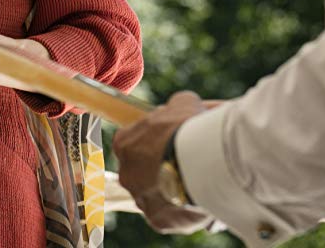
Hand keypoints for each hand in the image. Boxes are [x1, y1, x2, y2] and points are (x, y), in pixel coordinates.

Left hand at [112, 91, 215, 233]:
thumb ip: (174, 109)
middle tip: (187, 163)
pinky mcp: (158, 219)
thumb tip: (177, 109)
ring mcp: (140, 198)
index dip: (154, 142)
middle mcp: (126, 173)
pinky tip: (200, 200)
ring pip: (157, 195)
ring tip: (197, 182)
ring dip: (173, 190)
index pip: (133, 143)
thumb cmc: (187, 126)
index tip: (172, 141)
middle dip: (162, 169)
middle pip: (143, 172)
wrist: (199, 159)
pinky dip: (183, 210)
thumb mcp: (183, 103)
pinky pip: (170, 215)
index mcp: (124, 143)